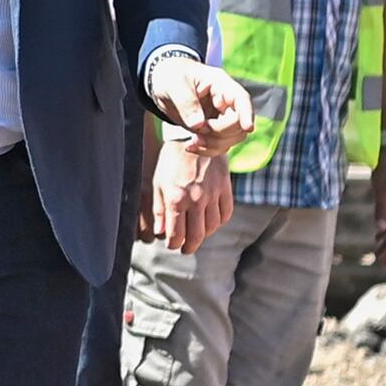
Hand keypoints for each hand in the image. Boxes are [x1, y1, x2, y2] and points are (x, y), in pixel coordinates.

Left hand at [144, 138, 233, 253]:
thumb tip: (160, 232)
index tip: (173, 244)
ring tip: (198, 234)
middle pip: (197, 236)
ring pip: (212, 227)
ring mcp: (212, 194)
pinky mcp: (225, 187)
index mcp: (177, 199)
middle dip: (189, 247)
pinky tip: (211, 221)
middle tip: (186, 249)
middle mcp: (196, 199)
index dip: (174, 244)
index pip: (177, 235)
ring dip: (204, 235)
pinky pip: (226, 213)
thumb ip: (159, 209)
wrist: (192, 136)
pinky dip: (219, 222)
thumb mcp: (158, 183)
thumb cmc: (170, 161)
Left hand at [148, 54, 255, 157]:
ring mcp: (221, 116)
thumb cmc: (171, 77)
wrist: (163, 83)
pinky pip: (219, 145)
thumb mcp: (174, 85)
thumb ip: (186, 103)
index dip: (247, 113)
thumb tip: (198, 125)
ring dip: (213, 144)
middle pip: (238, 123)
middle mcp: (226, 101)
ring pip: (232, 138)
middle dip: (219, 133)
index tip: (248, 127)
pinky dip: (206, 150)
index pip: (241, 98)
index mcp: (220, 84)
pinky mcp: (213, 129)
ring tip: (192, 141)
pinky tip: (190, 147)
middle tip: (196, 131)